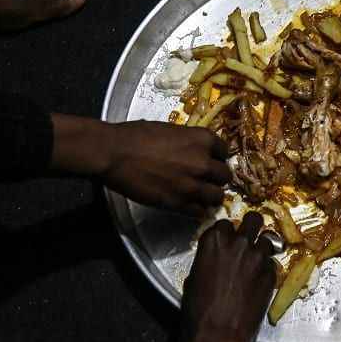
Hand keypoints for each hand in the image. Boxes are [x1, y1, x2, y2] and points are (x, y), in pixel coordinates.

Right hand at [51, 115, 231, 214]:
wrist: (115, 153)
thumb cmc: (136, 135)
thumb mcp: (170, 130)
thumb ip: (188, 141)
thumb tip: (193, 149)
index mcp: (202, 139)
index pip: (225, 151)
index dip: (217, 156)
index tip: (211, 160)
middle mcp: (203, 163)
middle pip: (225, 175)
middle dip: (216, 177)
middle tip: (206, 179)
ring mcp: (192, 185)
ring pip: (217, 196)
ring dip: (210, 195)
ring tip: (201, 195)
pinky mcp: (179, 204)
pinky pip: (200, 211)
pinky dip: (197, 210)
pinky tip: (190, 206)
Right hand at [180, 213, 276, 341]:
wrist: (217, 334)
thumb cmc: (198, 310)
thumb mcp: (194, 276)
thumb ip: (209, 259)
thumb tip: (216, 260)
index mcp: (214, 241)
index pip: (225, 223)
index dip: (228, 233)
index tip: (228, 240)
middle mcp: (238, 243)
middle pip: (253, 220)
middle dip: (252, 227)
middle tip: (250, 238)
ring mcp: (258, 257)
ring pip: (268, 240)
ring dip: (262, 249)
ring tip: (256, 262)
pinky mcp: (271, 274)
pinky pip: (272, 264)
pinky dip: (267, 269)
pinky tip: (259, 282)